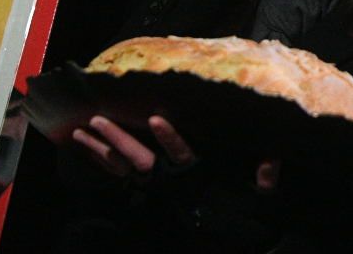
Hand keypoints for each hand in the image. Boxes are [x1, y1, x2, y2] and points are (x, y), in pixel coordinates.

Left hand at [71, 116, 280, 191]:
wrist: (221, 232)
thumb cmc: (238, 200)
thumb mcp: (257, 190)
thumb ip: (267, 176)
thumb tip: (271, 169)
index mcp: (196, 171)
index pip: (182, 154)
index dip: (169, 138)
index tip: (155, 119)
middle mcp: (170, 178)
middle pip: (141, 159)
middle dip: (119, 139)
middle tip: (99, 120)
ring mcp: (154, 182)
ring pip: (122, 166)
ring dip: (100, 149)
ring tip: (81, 130)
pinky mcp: (143, 184)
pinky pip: (115, 172)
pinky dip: (98, 158)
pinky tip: (83, 143)